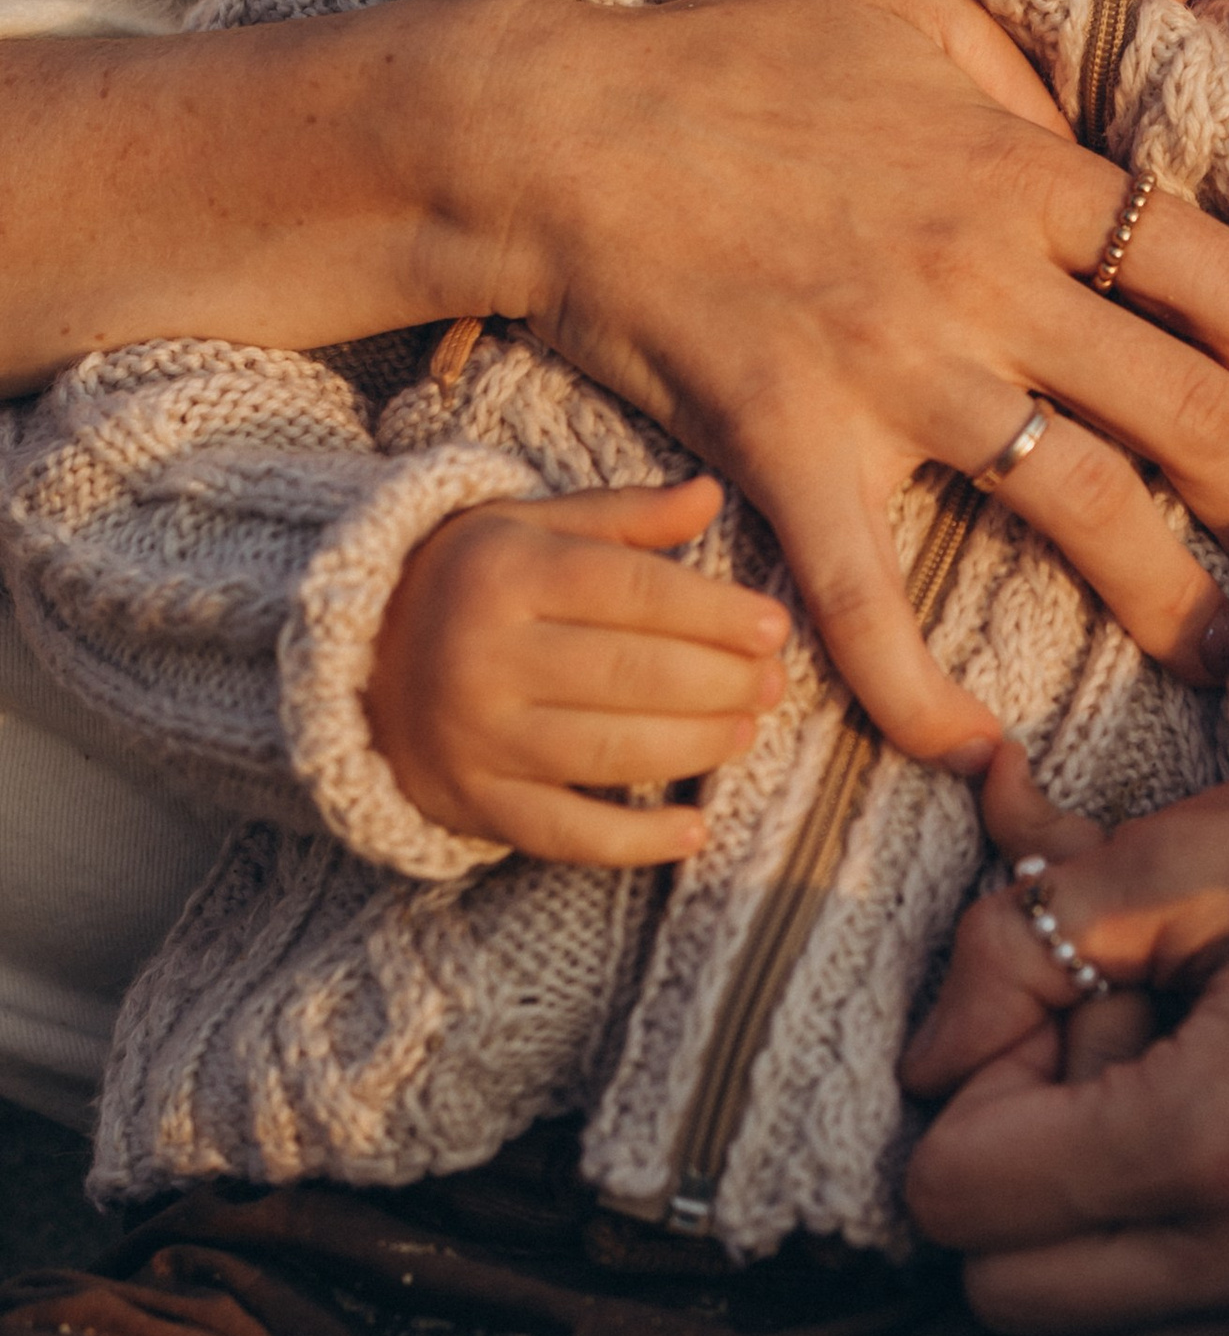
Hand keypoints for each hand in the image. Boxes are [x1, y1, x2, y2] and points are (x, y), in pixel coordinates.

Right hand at [367, 472, 789, 862]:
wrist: (349, 657)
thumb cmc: (469, 582)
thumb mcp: (532, 527)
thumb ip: (624, 517)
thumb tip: (712, 494)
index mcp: (506, 574)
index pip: (633, 593)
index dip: (714, 613)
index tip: (773, 627)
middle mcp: (483, 657)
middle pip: (630, 676)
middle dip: (719, 683)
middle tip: (772, 684)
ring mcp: (475, 738)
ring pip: (608, 754)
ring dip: (694, 748)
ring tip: (745, 731)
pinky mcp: (470, 804)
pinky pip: (564, 833)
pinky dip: (635, 841)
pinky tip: (695, 830)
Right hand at [468, 0, 1228, 751]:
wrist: (552, 132)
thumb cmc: (725, 60)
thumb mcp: (912, 12)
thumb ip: (1027, 74)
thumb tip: (1099, 142)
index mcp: (1025, 175)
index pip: (1225, 280)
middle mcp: (985, 280)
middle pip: (1188, 408)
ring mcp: (892, 375)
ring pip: (1083, 506)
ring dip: (1176, 599)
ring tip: (1223, 661)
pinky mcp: (793, 451)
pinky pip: (871, 603)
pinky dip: (924, 694)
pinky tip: (975, 755)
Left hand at [901, 744, 1228, 1335]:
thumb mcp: (1192, 852)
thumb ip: (1022, 941)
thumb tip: (923, 1064)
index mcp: (1202, 1143)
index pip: (955, 1201)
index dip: (964, 1095)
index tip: (1044, 1017)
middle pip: (999, 1295)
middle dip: (1007, 1177)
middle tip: (1087, 1062)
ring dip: (1074, 1244)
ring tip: (1151, 1114)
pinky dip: (1153, 1281)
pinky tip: (1212, 1164)